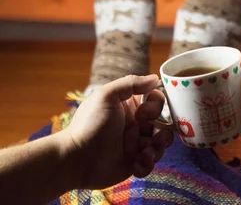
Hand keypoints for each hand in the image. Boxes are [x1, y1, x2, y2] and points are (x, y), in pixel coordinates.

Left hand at [62, 74, 173, 188]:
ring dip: (158, 148)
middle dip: (164, 131)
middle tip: (152, 137)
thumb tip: (155, 78)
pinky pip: (150, 164)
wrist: (74, 159)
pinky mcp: (133, 163)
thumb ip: (131, 83)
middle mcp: (135, 125)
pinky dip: (147, 164)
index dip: (156, 106)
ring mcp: (135, 145)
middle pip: (163, 124)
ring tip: (146, 152)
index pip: (156, 102)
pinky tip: (136, 164)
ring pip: (160, 144)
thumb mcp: (107, 96)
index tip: (142, 114)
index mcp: (130, 107)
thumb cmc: (89, 124)